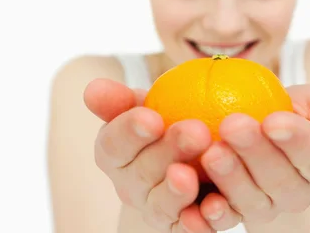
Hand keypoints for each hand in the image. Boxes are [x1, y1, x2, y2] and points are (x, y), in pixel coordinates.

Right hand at [84, 78, 214, 232]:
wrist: (191, 154)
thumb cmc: (165, 119)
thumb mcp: (145, 103)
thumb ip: (120, 98)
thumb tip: (93, 90)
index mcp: (113, 154)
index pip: (114, 144)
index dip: (130, 132)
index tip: (152, 117)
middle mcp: (129, 187)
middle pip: (142, 173)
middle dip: (168, 152)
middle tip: (196, 131)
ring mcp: (156, 210)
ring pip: (162, 206)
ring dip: (177, 192)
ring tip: (194, 175)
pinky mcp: (182, 228)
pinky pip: (190, 229)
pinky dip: (201, 222)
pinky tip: (216, 205)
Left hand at [195, 84, 309, 230]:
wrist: (259, 122)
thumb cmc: (295, 110)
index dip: (296, 141)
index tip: (274, 120)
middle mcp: (299, 194)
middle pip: (279, 179)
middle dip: (255, 153)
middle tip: (233, 125)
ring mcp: (267, 207)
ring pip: (251, 199)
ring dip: (230, 178)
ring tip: (212, 152)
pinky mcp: (235, 212)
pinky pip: (225, 218)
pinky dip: (213, 213)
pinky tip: (201, 202)